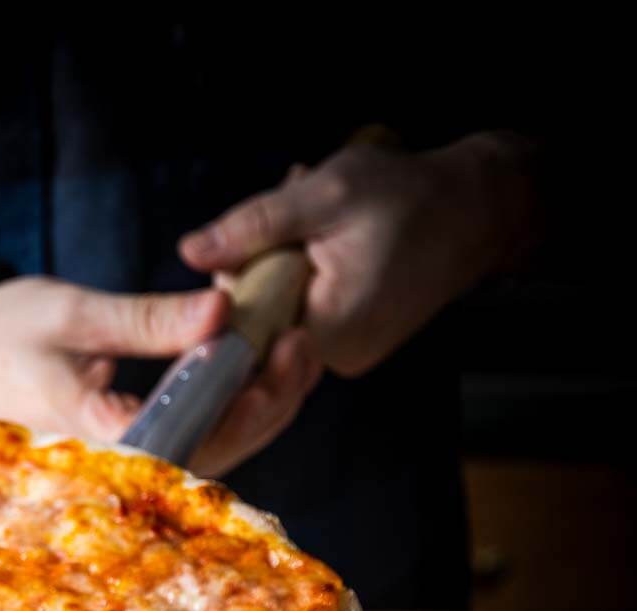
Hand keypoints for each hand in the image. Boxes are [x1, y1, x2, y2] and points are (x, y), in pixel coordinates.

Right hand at [0, 276, 320, 477]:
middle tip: (303, 342)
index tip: (286, 343)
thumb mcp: (70, 313)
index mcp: (104, 435)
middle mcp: (115, 462)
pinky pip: (185, 437)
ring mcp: (117, 459)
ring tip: (286, 348)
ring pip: (208, 447)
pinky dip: (220, 403)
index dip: (259, 393)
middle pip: (220, 449)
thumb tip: (222, 315)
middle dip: (272, 399)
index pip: (204, 429)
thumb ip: (148, 320)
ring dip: (253, 403)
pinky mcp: (118, 447)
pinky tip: (242, 365)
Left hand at [179, 133, 539, 376]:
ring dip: (281, 265)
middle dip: (259, 267)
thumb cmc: (413, 196)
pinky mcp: (348, 339)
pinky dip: (301, 273)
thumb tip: (190, 251)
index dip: (232, 287)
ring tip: (313, 222)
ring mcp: (343, 352)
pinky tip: (322, 240)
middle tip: (291, 216)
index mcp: (329, 332)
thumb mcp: (324, 196)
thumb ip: (254, 227)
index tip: (247, 249)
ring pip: (276, 312)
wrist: (479, 208)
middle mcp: (335, 357)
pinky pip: (300, 309)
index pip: (242, 331)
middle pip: (256, 322)